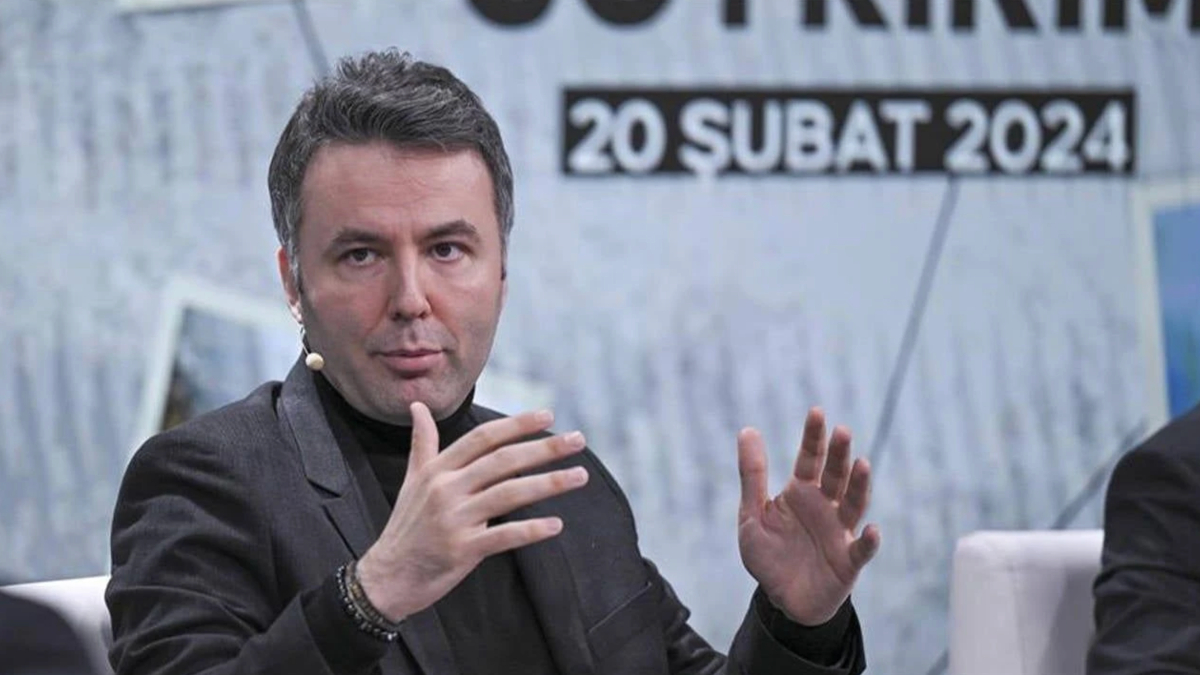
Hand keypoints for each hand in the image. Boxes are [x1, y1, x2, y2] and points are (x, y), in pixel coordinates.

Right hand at [357, 402, 588, 621]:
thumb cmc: (406, 526)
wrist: (387, 577)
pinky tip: (556, 525)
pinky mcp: (461, 550)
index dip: (516, 424)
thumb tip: (418, 406)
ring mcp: (454, 520)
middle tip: (579, 440)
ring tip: (580, 476)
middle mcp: (446, 489)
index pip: (483, 438)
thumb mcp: (412, 480)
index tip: (547, 415)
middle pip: (502, 461)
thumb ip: (423, 443)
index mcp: (437, 470)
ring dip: (548, 483)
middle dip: (544, 448)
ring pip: (508, 494)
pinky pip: (503, 536)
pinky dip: (530, 530)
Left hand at [737, 408, 880, 625]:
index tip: (817, 411)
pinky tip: (871, 529)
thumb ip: (752, 475)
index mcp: (801, 493)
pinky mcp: (848, 562)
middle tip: (842, 431)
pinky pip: (861, 550)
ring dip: (859, 485)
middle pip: (835, 475)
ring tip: (862, 464)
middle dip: (839, 454)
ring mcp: (839, 532)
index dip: (814, 436)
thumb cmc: (769, 555)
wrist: (782, 599)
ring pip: (853, 504)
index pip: (809, 459)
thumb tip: (747, 429)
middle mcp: (825, 507)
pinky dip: (868, 541)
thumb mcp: (752, 514)